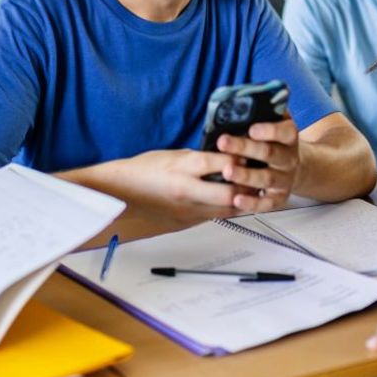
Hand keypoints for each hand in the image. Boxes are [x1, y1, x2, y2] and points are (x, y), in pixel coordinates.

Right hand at [117, 149, 252, 225]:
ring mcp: (187, 209)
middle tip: (255, 177)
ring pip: (226, 209)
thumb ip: (199, 158)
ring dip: (241, 200)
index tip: (248, 154)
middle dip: (247, 186)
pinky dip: (225, 209)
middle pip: (230, 193)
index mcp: (183, 167)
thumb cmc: (144, 169)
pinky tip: (230, 201)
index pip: (222, 162)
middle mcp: (187, 190)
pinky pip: (214, 216)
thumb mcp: (172, 155)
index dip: (239, 158)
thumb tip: (224, 158)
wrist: (121, 192)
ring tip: (248, 190)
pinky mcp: (186, 222)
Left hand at [215, 117, 300, 212]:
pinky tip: (236, 200)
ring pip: (266, 178)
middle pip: (269, 153)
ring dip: (246, 176)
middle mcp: (289, 158)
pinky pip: (266, 203)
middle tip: (224, 142)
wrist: (291, 164)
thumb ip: (261, 111)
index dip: (269, 130)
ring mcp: (285, 179)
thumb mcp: (274, 121)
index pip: (285, 131)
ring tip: (227, 171)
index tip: (252, 128)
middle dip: (245, 148)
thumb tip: (237, 99)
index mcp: (289, 137)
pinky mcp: (279, 197)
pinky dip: (252, 203)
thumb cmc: (274, 140)